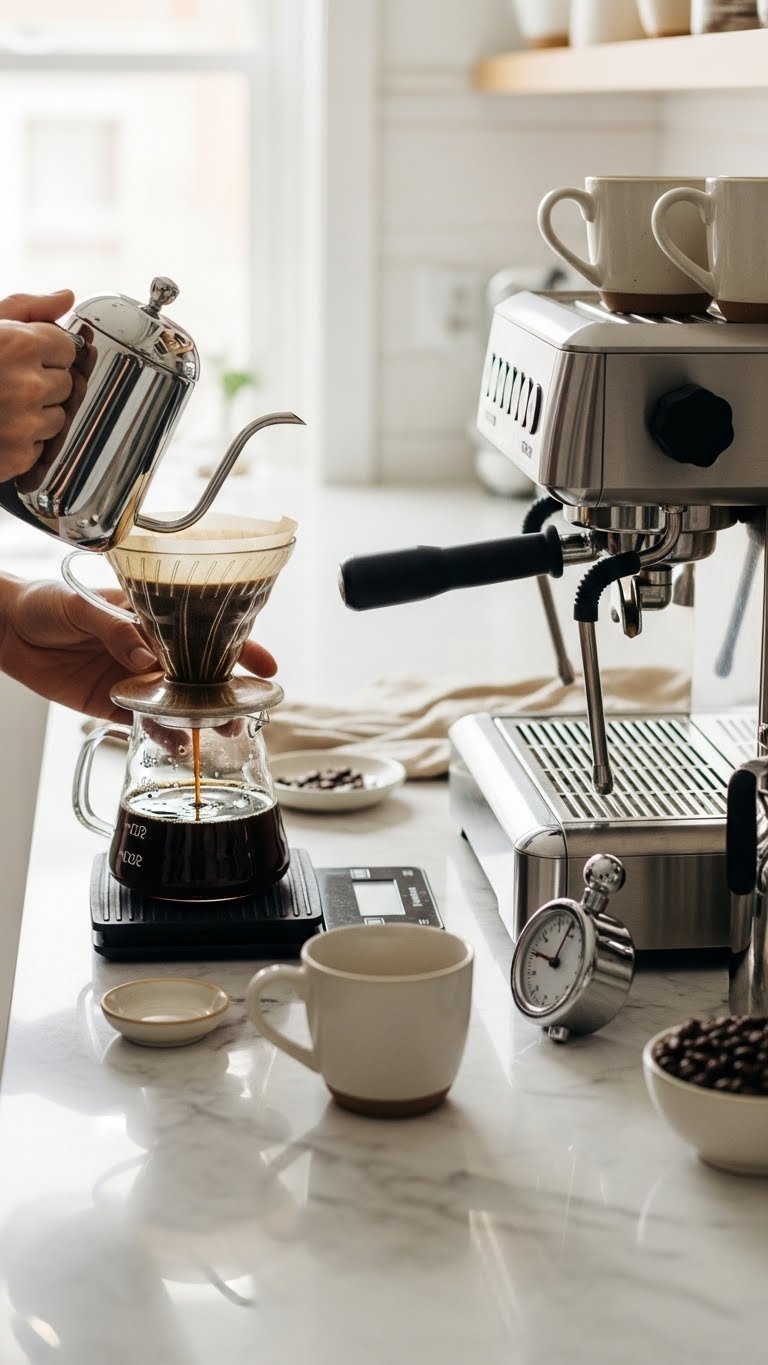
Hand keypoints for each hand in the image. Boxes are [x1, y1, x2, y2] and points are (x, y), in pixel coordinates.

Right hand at [0, 290, 78, 478]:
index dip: (45, 351)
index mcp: (21, 346)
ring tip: (0, 406)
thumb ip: (27, 308)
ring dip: (36, 414)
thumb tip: (65, 297)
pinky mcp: (18, 456)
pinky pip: (39, 447)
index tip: (25, 356)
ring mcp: (24, 424)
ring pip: (58, 418)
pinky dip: (22, 442)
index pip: (66, 348)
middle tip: (6, 382)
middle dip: (42, 382)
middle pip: (65, 384)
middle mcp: (27, 386)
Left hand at [0, 576, 277, 722]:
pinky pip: (145, 723)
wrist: (7, 630)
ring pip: (178, 703)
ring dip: (200, 719)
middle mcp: (149, 651)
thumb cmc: (46, 603)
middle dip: (227, 693)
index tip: (266, 666)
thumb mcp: (83, 607)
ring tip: (220, 733)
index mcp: (151, 619)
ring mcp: (134, 679)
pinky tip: (178, 744)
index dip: (239, 647)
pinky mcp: (112, 705)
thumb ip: (116, 630)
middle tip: (245, 711)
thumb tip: (145, 656)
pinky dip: (162, 735)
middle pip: (200, 674)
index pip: (203, 632)